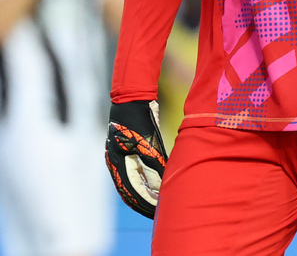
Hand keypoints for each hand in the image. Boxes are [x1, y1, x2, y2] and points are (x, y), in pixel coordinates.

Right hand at [105, 100, 167, 218]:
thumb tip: (163, 182)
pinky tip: (154, 188)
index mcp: (118, 162)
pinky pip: (134, 174)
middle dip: (143, 203)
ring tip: (157, 204)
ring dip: (143, 195)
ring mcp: (119, 158)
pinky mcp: (125, 153)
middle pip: (129, 191)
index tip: (156, 212)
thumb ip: (155, 162)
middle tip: (157, 213)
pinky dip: (143, 183)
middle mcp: (116, 163)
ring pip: (131, 184)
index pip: (131, 191)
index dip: (144, 203)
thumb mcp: (148, 142)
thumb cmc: (139, 118)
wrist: (131, 99)